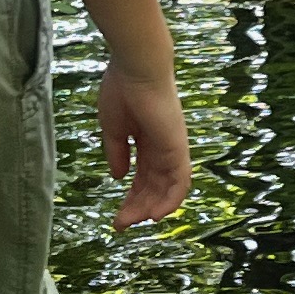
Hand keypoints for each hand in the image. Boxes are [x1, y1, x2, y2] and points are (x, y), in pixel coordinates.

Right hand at [95, 53, 191, 227]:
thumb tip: (118, 176)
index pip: (142, 177)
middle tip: (121, 224)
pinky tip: (155, 215)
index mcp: (146, 140)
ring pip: (167, 188)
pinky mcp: (178, 147)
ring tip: (134, 222)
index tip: (117, 216)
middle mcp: (162, 147)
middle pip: (153, 186)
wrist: (135, 68)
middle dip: (137, 207)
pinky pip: (180, 180)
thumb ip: (117, 152)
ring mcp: (172, 148)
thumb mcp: (114, 128)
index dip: (131, 197)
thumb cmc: (122, 90)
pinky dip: (171, 199)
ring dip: (151, 208)